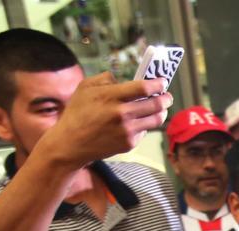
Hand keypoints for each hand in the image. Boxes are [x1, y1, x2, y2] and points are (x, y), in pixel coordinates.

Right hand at [36, 72, 171, 168]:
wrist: (71, 144)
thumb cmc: (77, 113)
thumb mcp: (85, 88)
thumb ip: (105, 79)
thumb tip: (123, 79)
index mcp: (110, 96)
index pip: (144, 88)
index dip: (158, 84)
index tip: (162, 81)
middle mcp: (121, 113)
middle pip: (156, 104)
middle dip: (166, 98)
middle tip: (167, 96)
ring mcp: (127, 130)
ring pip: (156, 119)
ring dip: (162, 112)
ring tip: (161, 107)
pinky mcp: (129, 143)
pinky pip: (145, 131)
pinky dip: (145, 125)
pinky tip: (139, 121)